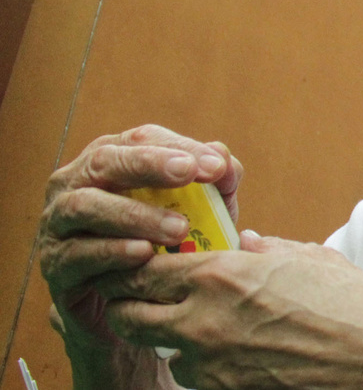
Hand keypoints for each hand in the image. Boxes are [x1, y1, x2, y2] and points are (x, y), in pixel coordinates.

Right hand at [38, 124, 241, 385]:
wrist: (131, 305)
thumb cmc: (166, 245)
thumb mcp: (200, 212)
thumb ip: (214, 185)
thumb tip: (226, 161)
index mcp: (112, 159)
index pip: (142, 139)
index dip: (179, 146)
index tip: (217, 166)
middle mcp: (76, 182)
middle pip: (105, 161)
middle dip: (148, 164)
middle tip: (188, 173)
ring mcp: (59, 222)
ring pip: (86, 206)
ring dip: (134, 214)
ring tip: (178, 229)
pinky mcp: (55, 264)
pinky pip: (77, 253)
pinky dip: (112, 251)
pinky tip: (144, 254)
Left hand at [94, 233, 362, 388]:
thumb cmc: (354, 302)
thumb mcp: (309, 258)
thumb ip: (268, 248)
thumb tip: (248, 242)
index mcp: (220, 275)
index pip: (140, 270)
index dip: (137, 267)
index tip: (149, 264)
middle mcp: (203, 322)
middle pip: (127, 317)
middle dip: (136, 306)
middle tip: (159, 299)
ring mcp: (213, 367)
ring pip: (165, 353)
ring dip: (177, 341)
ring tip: (215, 329)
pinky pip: (199, 380)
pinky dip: (209, 367)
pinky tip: (243, 354)